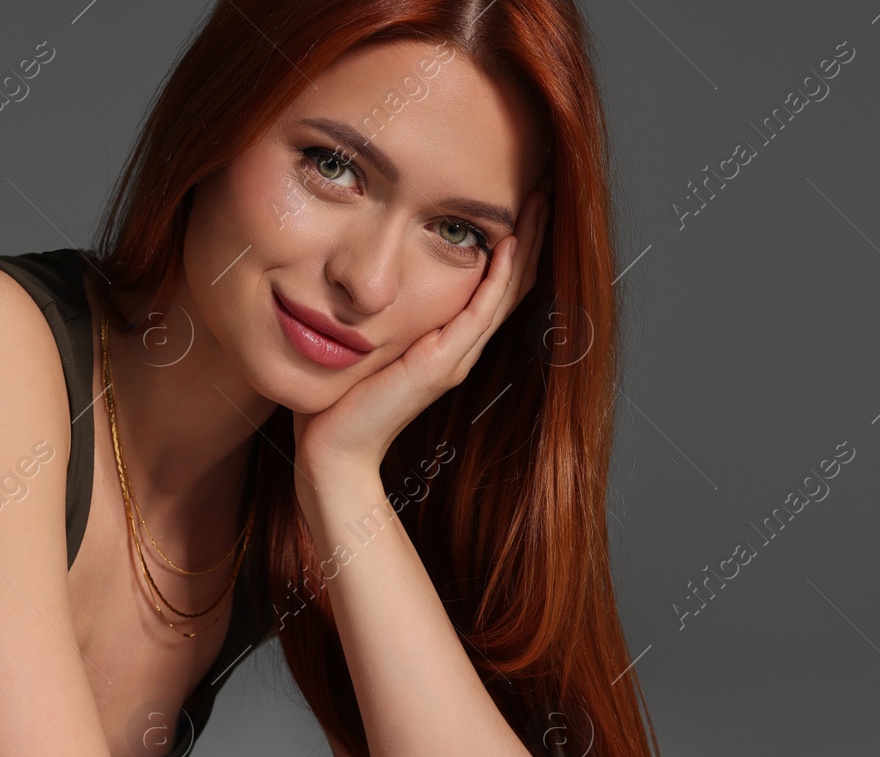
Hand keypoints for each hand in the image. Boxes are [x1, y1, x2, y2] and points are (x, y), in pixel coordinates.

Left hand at [291, 182, 550, 487]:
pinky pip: (480, 313)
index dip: (514, 241)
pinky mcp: (441, 364)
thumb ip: (379, 313)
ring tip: (538, 200)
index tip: (519, 196)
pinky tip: (507, 245)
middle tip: (544, 184)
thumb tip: (367, 274)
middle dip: (531, 231)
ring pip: (506, 291)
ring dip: (525, 244)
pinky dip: (498, 278)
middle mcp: (461, 347)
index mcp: (449, 341)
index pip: (494, 282)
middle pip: (513, 281)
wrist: (334, 449)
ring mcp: (456, 356)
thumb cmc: (341, 400)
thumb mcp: (368, 341)